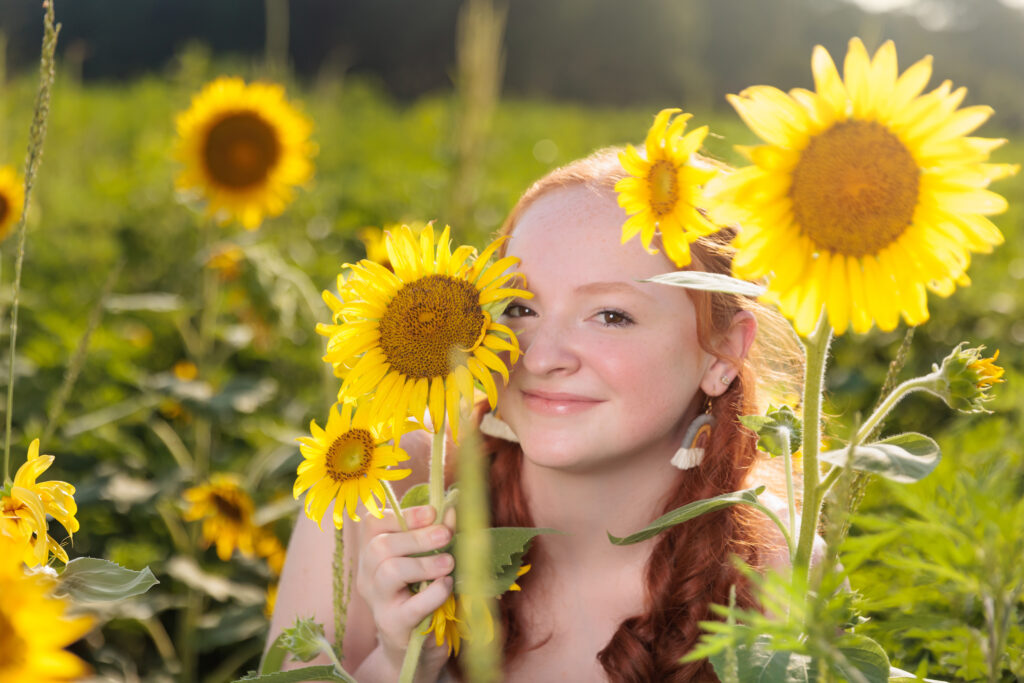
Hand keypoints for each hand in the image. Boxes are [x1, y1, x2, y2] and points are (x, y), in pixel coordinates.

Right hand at [356, 505, 455, 676]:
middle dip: (417, 537)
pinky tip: (446, 587)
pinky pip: (410, 606)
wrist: (414, 650)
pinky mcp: (393, 626)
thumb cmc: (422, 596)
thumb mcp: (427, 562)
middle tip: (446, 535)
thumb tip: (452, 510)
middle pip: (380, 546)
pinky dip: (433, 593)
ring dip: (424, 564)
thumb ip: (436, 536)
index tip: (433, 512)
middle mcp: (368, 575)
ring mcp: (377, 602)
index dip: (404, 514)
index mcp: (373, 553)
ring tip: (448, 563)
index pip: (373, 524)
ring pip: (389, 572)